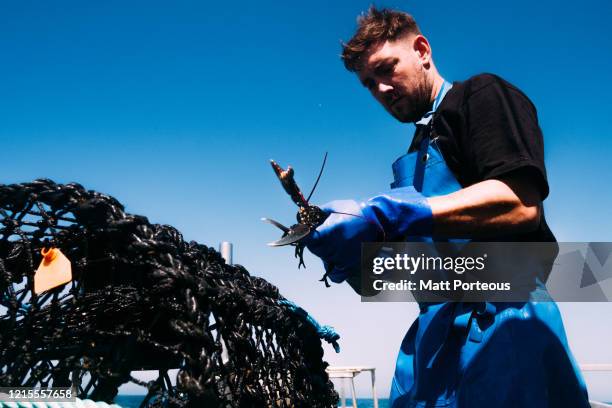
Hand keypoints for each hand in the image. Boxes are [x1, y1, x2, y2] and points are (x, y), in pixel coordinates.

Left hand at [305, 187, 432, 282]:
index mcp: (331, 231)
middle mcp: (336, 247)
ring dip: (323, 251)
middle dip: (314, 241)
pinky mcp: (351, 266)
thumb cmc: (356, 211)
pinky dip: (331, 269)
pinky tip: (334, 259)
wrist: (380, 221)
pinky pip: (334, 276)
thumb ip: (317, 212)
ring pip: (323, 259)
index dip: (300, 236)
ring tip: (333, 241)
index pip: (306, 239)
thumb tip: (301, 216)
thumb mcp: (335, 206)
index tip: (299, 233)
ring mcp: (344, 259)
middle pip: (314, 249)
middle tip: (322, 233)